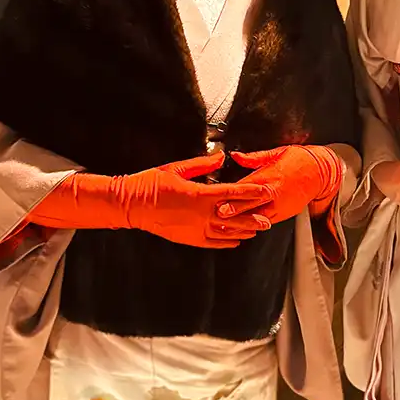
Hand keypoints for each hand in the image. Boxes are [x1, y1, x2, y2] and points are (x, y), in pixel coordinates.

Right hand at [134, 155, 274, 246]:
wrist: (131, 205)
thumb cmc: (152, 183)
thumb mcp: (178, 168)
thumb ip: (203, 164)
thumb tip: (221, 157)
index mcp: (199, 195)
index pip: (233, 193)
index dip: (252, 192)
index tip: (266, 190)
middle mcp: (200, 215)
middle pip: (234, 217)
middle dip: (253, 217)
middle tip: (269, 218)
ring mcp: (194, 229)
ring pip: (225, 232)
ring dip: (243, 231)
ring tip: (257, 230)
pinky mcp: (187, 239)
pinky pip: (211, 243)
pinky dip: (225, 242)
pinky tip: (235, 241)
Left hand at [230, 145, 342, 223]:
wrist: (321, 172)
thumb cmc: (300, 160)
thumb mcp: (277, 152)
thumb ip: (254, 157)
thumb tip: (236, 155)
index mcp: (271, 175)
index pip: (247, 186)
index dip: (232, 193)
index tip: (218, 197)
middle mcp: (275, 192)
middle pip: (250, 204)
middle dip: (234, 210)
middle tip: (219, 215)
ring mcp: (281, 205)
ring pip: (258, 216)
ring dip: (242, 222)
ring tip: (228, 227)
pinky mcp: (285, 213)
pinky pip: (268, 221)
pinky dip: (255, 225)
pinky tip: (245, 229)